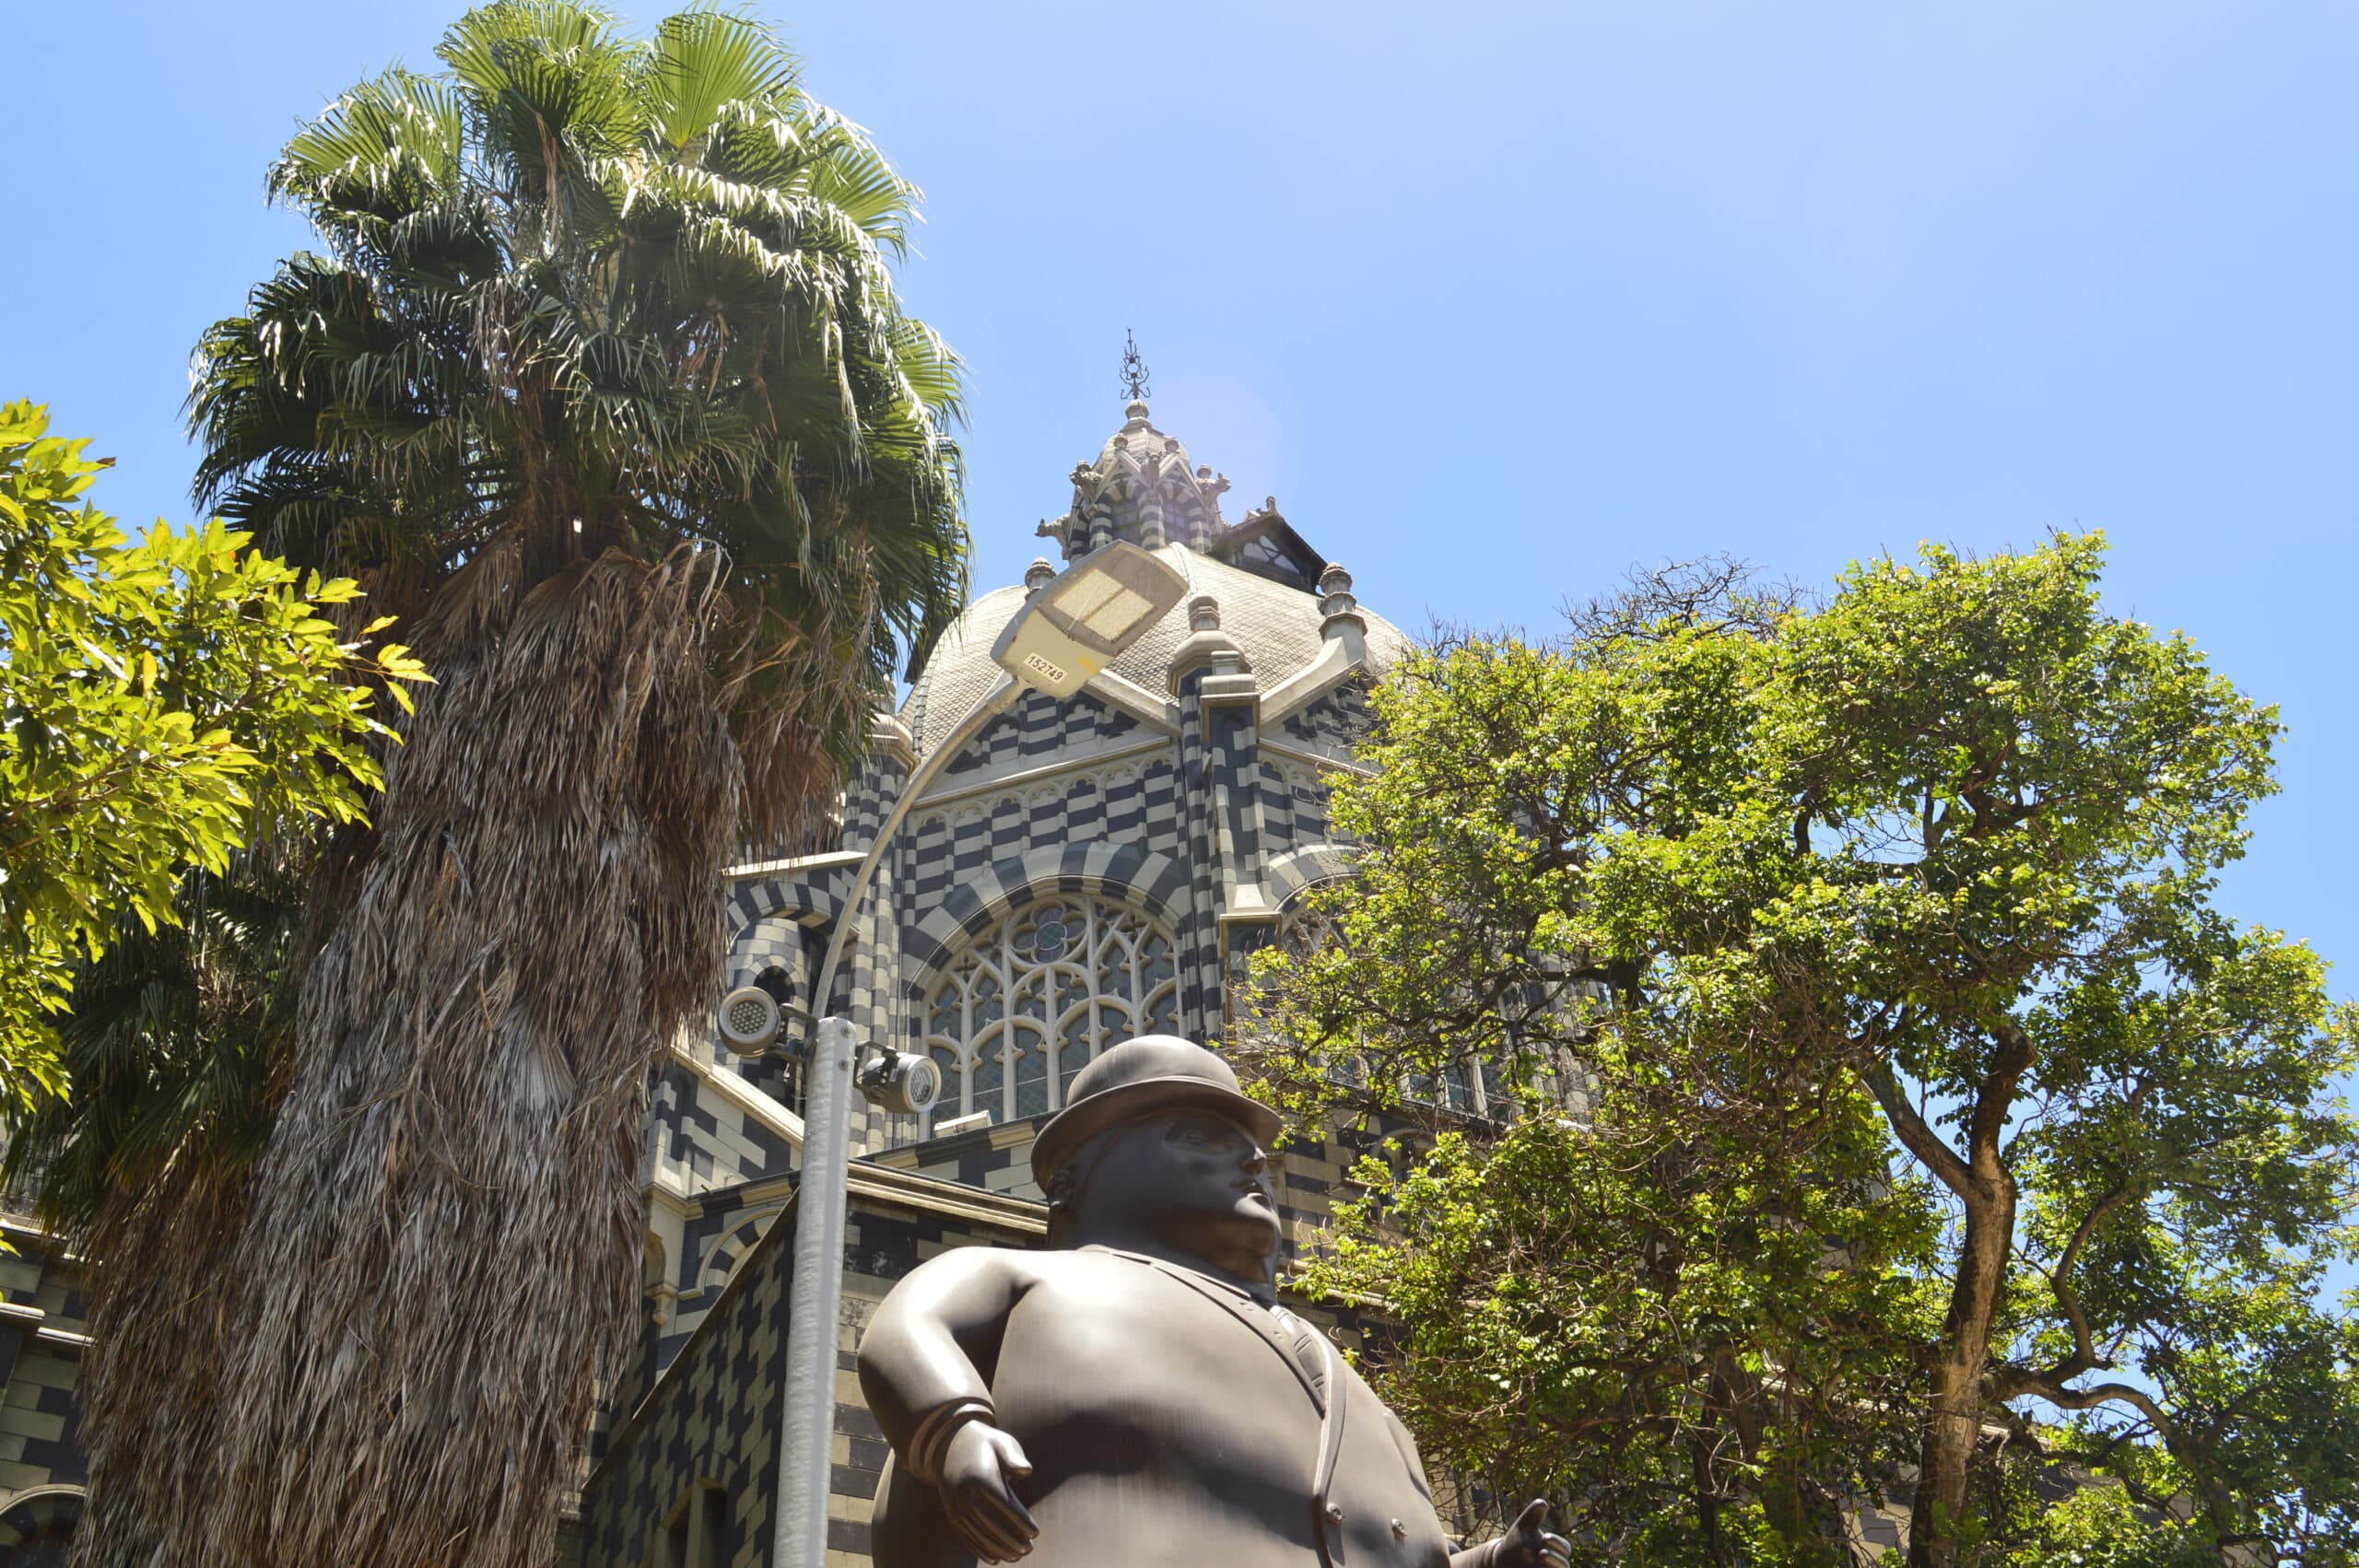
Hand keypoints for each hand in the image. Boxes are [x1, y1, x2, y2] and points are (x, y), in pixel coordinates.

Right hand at [937, 1418, 1038, 1562]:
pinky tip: (995, 1559)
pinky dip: (980, 1549)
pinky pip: (966, 1536)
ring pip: (978, 1534)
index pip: (1003, 1504)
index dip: (1020, 1521)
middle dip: (1010, 1540)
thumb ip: (1013, 1456)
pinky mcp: (952, 1514)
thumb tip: (1026, 1471)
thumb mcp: (1000, 1442)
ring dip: (997, 1549)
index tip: (1035, 1532)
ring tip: (1017, 1556)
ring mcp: (955, 1506)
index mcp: (979, 1476)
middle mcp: (964, 1494)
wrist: (949, 1446)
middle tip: (1028, 1549)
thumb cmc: (985, 1444)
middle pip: (990, 1524)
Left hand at [1486, 1499, 1570, 1567]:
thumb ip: (1533, 1516)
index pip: (1565, 1549)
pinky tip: (1538, 1567)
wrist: (1501, 1562)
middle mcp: (1553, 1564)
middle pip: (1565, 1565)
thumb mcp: (1523, 1528)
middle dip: (1557, 1559)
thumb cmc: (1515, 1543)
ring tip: (1541, 1557)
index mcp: (1554, 1550)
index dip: (1558, 1544)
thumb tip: (1543, 1502)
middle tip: (1542, 1552)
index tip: (1545, 1538)